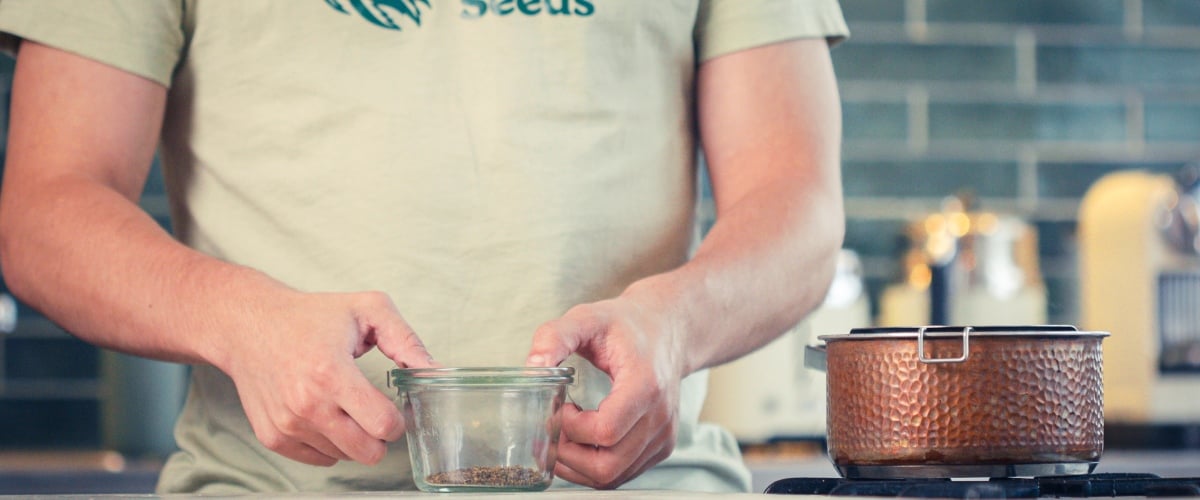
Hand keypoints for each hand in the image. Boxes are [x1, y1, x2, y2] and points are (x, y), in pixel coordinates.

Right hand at [219, 290, 436, 466]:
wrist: (247, 325)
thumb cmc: (309, 316)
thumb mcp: (366, 309)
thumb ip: (406, 340)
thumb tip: (434, 371)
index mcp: (331, 373)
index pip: (382, 425)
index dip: (397, 419)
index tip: (392, 406)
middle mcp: (306, 405)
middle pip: (367, 451)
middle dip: (379, 436)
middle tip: (372, 410)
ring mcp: (286, 424)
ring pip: (344, 456)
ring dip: (352, 436)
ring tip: (340, 403)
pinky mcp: (272, 436)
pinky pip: (319, 459)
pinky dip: (328, 443)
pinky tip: (324, 413)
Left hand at [525, 291, 685, 488]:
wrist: (667, 330)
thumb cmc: (627, 325)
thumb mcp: (587, 318)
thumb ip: (555, 337)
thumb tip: (531, 368)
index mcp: (645, 385)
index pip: (604, 431)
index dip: (571, 428)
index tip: (561, 406)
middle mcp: (659, 417)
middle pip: (607, 465)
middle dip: (568, 455)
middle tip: (554, 429)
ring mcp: (663, 436)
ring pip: (613, 477)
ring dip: (578, 465)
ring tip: (566, 434)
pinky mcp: (661, 447)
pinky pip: (622, 474)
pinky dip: (595, 467)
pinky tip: (584, 440)